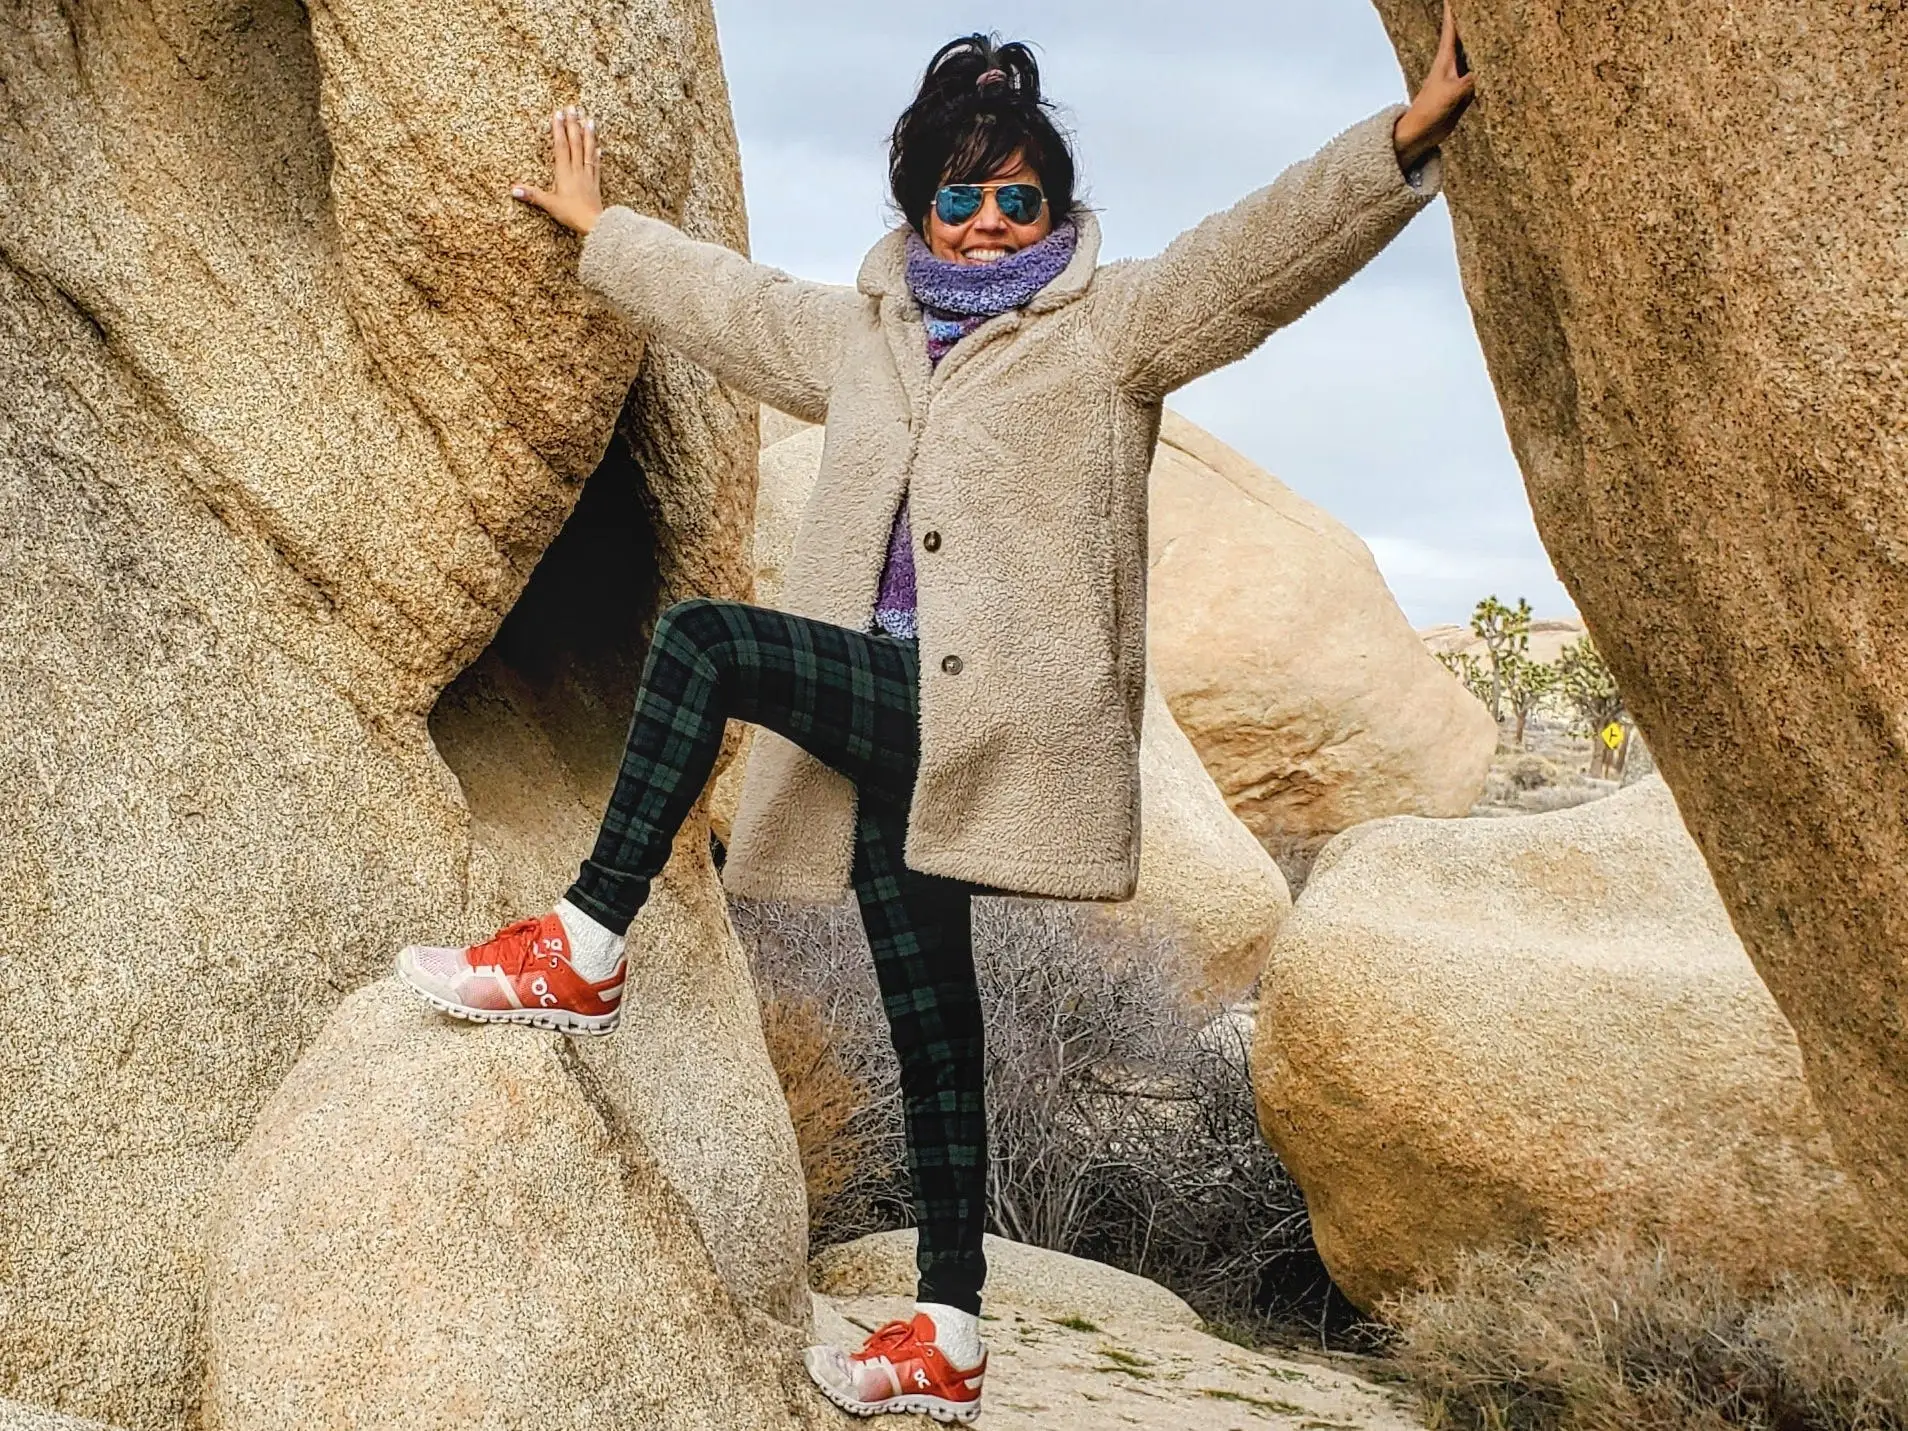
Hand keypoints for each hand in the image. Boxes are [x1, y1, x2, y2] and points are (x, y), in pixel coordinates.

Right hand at [511, 106, 604, 234]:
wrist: (595, 224)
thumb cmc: (572, 214)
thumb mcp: (549, 204)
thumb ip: (532, 195)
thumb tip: (513, 189)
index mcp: (564, 173)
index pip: (561, 146)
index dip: (559, 129)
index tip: (558, 113)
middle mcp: (577, 170)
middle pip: (575, 143)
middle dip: (573, 124)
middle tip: (573, 108)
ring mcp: (588, 176)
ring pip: (588, 151)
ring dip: (588, 135)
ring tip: (589, 120)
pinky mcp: (595, 184)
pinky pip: (596, 166)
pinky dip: (596, 155)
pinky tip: (598, 148)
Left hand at [1394, 0, 1475, 169]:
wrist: (1421, 133)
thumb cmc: (1429, 111)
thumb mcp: (1453, 92)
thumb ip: (1472, 80)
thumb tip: (1490, 67)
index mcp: (1445, 59)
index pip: (1451, 27)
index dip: (1454, 10)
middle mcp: (1452, 64)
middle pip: (1464, 36)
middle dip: (1470, 21)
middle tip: (1480, 7)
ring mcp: (1459, 76)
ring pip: (1474, 53)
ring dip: (1481, 40)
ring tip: (1490, 26)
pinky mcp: (1464, 91)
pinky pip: (1480, 73)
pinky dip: (1487, 64)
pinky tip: (1495, 60)